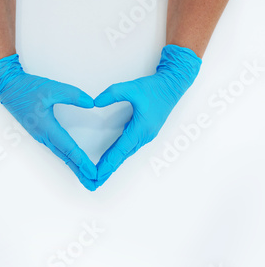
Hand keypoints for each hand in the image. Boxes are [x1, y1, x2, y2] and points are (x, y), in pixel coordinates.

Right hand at [0, 54, 97, 189]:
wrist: (7, 88)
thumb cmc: (26, 88)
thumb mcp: (51, 88)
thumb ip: (72, 95)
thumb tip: (90, 102)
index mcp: (46, 127)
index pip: (68, 148)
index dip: (82, 161)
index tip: (92, 171)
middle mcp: (43, 135)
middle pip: (66, 157)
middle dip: (80, 171)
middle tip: (93, 183)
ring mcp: (41, 135)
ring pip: (61, 154)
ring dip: (75, 166)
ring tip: (86, 176)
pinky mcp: (40, 133)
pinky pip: (57, 149)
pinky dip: (68, 157)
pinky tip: (73, 160)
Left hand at [94, 45, 201, 186]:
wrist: (172, 86)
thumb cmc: (154, 87)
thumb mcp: (131, 88)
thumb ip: (112, 94)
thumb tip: (95, 102)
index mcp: (141, 128)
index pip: (120, 149)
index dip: (108, 162)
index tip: (98, 173)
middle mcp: (144, 135)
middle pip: (122, 156)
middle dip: (108, 169)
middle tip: (94, 181)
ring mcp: (146, 135)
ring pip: (126, 153)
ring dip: (113, 164)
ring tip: (100, 174)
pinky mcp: (145, 132)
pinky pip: (129, 148)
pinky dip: (119, 155)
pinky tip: (111, 159)